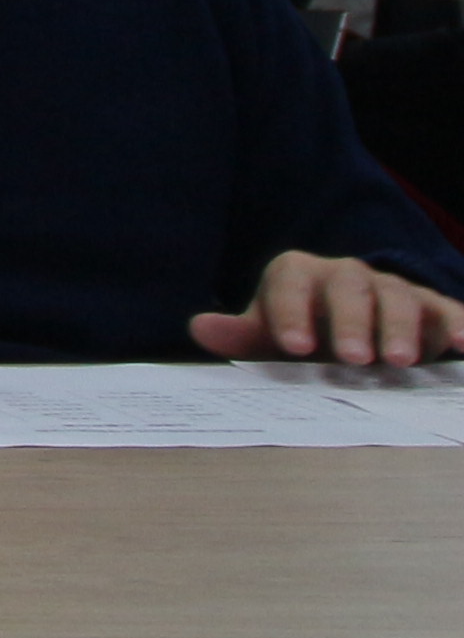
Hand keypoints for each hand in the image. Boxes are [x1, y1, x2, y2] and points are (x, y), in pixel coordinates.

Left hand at [190, 252, 463, 368]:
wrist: (353, 326)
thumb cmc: (305, 333)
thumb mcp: (271, 336)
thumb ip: (242, 335)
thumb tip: (200, 327)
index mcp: (300, 275)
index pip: (289, 283)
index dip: (290, 311)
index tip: (293, 346)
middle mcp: (348, 275)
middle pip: (349, 289)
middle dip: (352, 323)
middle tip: (354, 358)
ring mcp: (393, 290)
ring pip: (398, 299)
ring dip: (400, 330)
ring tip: (400, 362)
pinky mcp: (434, 310)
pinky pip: (448, 312)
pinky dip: (457, 327)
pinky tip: (462, 346)